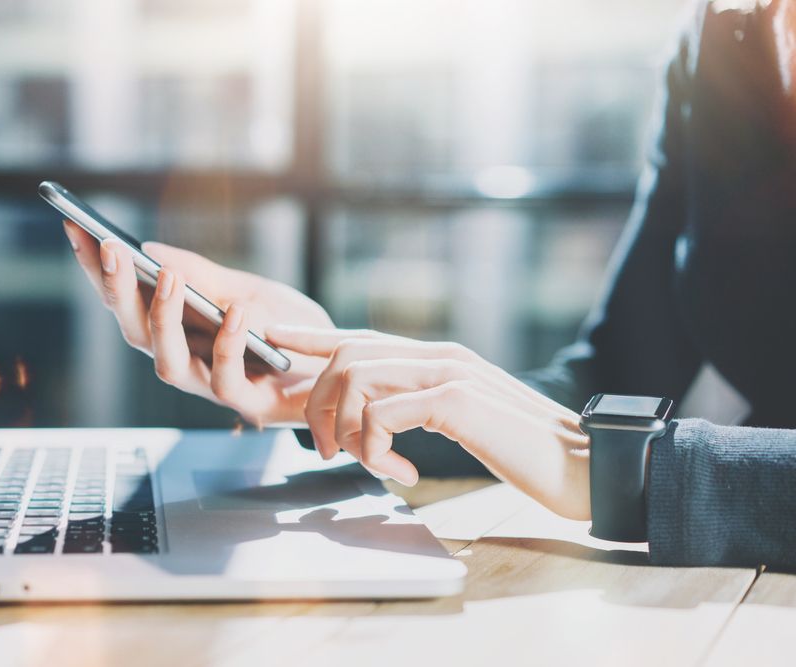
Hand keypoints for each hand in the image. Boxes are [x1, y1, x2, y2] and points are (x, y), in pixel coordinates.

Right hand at [63, 222, 333, 424]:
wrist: (340, 365)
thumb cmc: (289, 332)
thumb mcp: (247, 291)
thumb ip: (203, 277)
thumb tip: (149, 251)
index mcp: (178, 332)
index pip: (127, 301)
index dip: (97, 269)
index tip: (75, 227)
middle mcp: (186, 361)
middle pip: (134, 332)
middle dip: (116, 290)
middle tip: (108, 247)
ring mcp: (213, 386)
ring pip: (167, 363)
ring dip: (162, 317)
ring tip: (167, 275)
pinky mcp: (248, 403)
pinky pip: (226, 378)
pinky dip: (227, 343)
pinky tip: (233, 310)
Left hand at [266, 327, 590, 520]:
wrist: (585, 466)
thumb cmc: (523, 451)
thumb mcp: (463, 421)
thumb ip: (423, 405)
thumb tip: (380, 415)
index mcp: (437, 357)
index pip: (361, 337)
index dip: (312, 337)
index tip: (275, 339)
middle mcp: (439, 355)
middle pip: (347, 355)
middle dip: (320, 402)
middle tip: (325, 447)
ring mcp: (449, 372)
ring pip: (358, 379)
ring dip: (346, 427)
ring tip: (363, 462)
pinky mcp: (457, 400)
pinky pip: (384, 413)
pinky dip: (376, 446)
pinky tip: (400, 471)